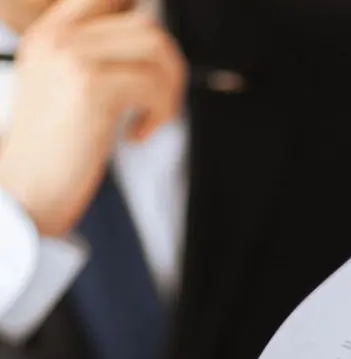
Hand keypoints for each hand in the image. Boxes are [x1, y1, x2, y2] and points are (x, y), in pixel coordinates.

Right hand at [0, 0, 185, 235]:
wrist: (26, 188)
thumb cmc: (53, 152)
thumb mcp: (67, 90)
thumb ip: (98, 62)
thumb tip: (152, 48)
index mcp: (50, 33)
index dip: (143, 28)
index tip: (152, 67)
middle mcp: (58, 35)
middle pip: (144, 24)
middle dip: (169, 67)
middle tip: (160, 103)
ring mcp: (72, 56)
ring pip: (155, 48)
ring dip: (168, 89)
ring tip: (151, 118)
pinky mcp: (90, 86)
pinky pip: (152, 84)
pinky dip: (158, 114)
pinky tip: (136, 135)